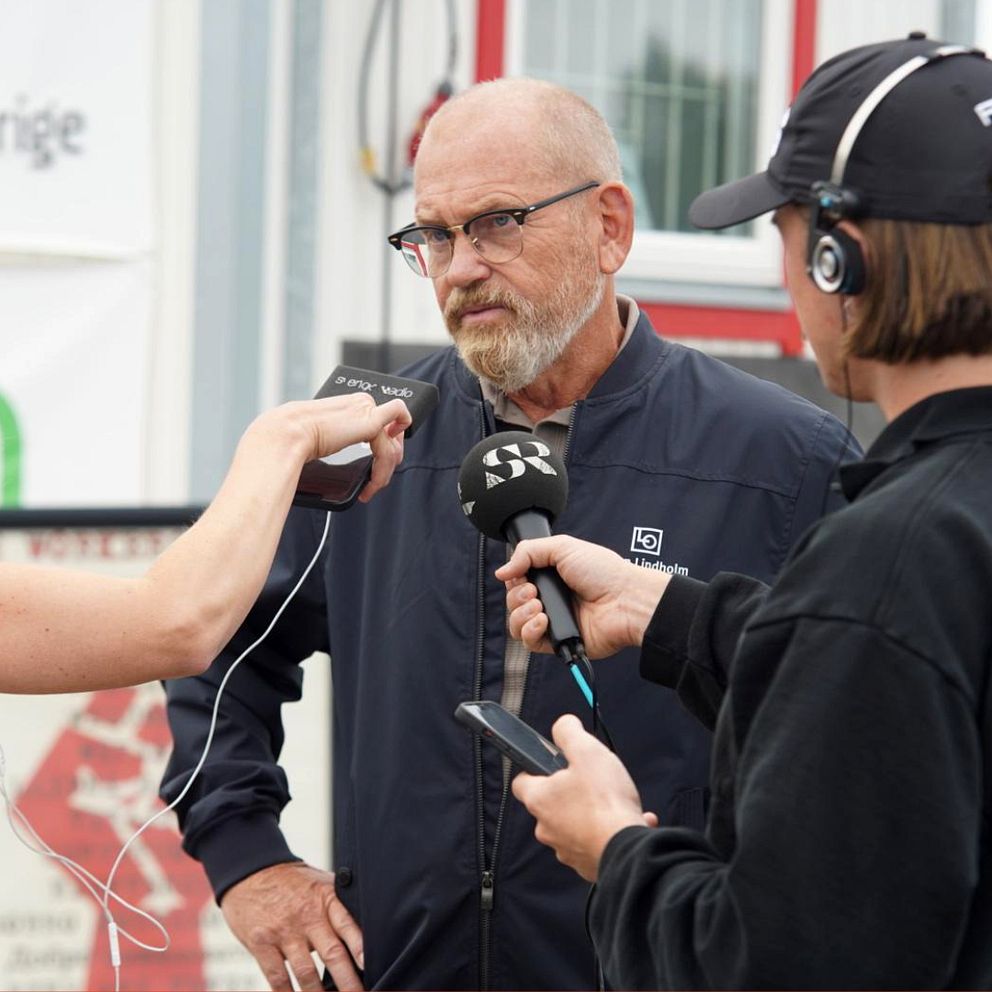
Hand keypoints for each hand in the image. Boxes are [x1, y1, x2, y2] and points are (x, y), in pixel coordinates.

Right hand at [220, 863, 364, 990]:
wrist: (251, 873)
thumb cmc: (291, 882)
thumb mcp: (320, 883)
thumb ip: (339, 905)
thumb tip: (365, 930)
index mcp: (325, 899)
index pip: (347, 924)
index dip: (360, 946)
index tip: (369, 966)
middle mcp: (307, 915)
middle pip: (332, 953)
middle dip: (347, 982)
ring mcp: (284, 931)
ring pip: (307, 972)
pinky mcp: (262, 944)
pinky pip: (278, 977)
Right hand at [250, 393, 411, 503]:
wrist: (286, 435)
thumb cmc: (295, 438)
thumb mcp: (324, 437)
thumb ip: (341, 437)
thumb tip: (347, 449)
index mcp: (349, 405)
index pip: (382, 422)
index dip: (384, 446)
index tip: (374, 468)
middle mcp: (361, 402)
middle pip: (393, 432)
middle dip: (389, 459)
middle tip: (375, 481)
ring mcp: (366, 408)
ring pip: (393, 442)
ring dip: (384, 470)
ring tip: (371, 486)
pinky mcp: (370, 420)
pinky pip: (397, 433)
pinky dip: (390, 459)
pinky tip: (379, 475)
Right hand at [495, 536, 670, 658]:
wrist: (625, 600)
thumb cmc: (603, 571)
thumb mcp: (562, 547)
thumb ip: (527, 552)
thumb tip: (502, 571)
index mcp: (552, 577)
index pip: (517, 582)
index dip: (514, 580)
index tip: (522, 575)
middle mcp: (551, 599)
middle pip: (513, 604)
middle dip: (516, 597)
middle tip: (534, 590)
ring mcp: (553, 622)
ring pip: (516, 625)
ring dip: (520, 614)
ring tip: (539, 606)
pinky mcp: (557, 642)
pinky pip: (529, 642)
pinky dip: (529, 631)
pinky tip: (543, 620)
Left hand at [512, 715, 658, 881]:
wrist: (627, 850)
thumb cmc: (605, 803)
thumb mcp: (587, 751)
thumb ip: (570, 732)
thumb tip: (563, 724)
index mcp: (540, 799)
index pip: (521, 781)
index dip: (534, 768)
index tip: (549, 762)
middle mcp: (546, 828)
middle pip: (552, 802)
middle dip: (572, 790)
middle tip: (592, 780)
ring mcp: (566, 849)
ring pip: (576, 823)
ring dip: (594, 812)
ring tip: (616, 802)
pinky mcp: (587, 864)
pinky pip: (595, 841)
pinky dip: (610, 831)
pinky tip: (631, 820)